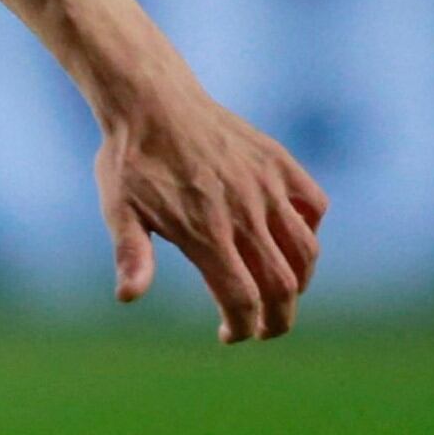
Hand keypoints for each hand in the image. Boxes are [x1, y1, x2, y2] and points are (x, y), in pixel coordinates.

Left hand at [98, 83, 329, 343]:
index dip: (244, 327)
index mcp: (206, 232)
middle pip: (283, 285)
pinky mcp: (279, 163)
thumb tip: (128, 297)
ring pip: (306, 251)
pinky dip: (309, 231)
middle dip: (279, 319)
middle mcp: (245, 213)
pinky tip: (286, 240)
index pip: (243, 299)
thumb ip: (131, 254)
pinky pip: (314, 206)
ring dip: (298, 282)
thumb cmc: (131, 160)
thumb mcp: (119, 209)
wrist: (151, 100)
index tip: (231, 334)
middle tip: (263, 329)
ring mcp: (267, 186)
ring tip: (279, 293)